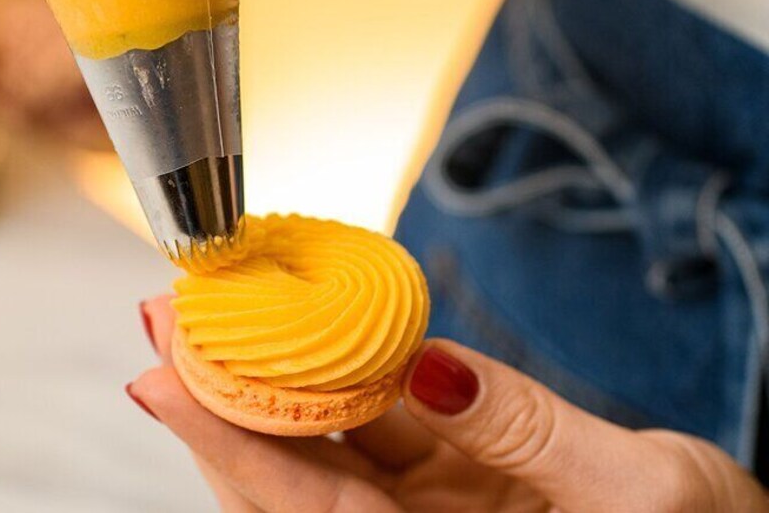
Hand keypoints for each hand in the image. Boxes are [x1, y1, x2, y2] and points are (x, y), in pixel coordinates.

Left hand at [131, 295, 767, 511]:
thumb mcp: (644, 496)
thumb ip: (535, 430)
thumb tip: (431, 365)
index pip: (309, 511)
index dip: (227, 444)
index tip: (160, 379)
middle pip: (290, 478)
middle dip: (219, 399)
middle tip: (165, 320)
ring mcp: (429, 507)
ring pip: (324, 442)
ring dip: (267, 377)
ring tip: (212, 310)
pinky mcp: (451, 471)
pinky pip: (380, 420)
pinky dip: (342, 372)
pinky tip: (308, 325)